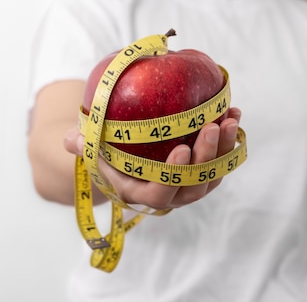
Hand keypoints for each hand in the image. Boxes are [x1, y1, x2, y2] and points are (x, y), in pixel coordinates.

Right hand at [64, 108, 240, 209]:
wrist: (123, 155)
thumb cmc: (103, 150)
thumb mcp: (88, 146)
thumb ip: (79, 144)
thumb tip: (73, 138)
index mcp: (141, 191)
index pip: (161, 193)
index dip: (174, 176)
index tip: (181, 150)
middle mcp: (169, 193)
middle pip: (194, 185)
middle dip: (207, 157)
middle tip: (211, 127)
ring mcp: (188, 183)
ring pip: (213, 173)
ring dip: (224, 147)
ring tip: (230, 119)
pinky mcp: (202, 169)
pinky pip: (221, 159)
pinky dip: (230, 139)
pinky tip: (233, 113)